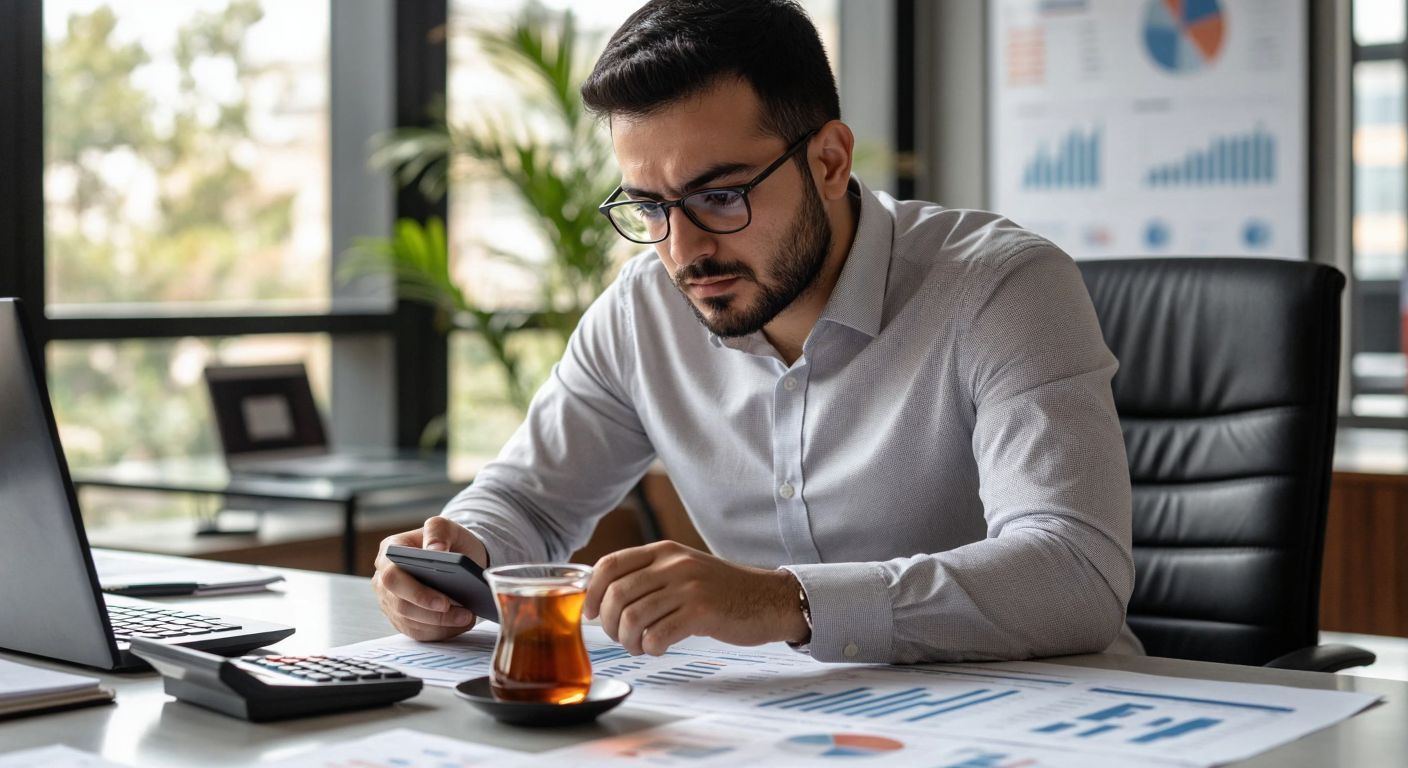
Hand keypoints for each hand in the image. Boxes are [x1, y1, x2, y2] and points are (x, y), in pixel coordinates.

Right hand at [372, 516, 489, 640]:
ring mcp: (390, 600)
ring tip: (468, 618)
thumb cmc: (448, 540)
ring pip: (410, 621)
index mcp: (390, 551)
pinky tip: (460, 625)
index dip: (417, 593)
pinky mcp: (401, 617)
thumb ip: (438, 531)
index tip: (444, 602)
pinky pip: (417, 631)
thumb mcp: (447, 526)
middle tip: (462, 614)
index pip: (393, 576)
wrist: (455, 556)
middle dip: (432, 613)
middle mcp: (384, 578)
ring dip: (440, 625)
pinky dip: (439, 632)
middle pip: (400, 604)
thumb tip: (435, 550)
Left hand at [583, 540, 809, 655]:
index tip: (590, 614)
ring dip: (628, 641)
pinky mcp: (702, 612)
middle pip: (617, 595)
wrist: (768, 599)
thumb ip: (648, 576)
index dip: (591, 593)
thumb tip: (601, 599)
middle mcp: (673, 563)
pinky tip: (659, 648)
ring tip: (639, 646)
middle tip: (620, 637)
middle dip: (609, 624)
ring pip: (633, 617)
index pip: (610, 565)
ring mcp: (689, 586)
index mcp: (664, 550)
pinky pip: (658, 635)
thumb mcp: (683, 569)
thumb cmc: (721, 591)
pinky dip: (650, 648)